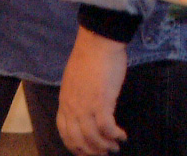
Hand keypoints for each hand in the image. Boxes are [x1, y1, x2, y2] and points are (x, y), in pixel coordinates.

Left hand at [56, 26, 128, 155]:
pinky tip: (122, 136)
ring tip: (115, 147)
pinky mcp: (102, 103)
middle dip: (90, 151)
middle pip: (77, 139)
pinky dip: (114, 135)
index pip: (65, 132)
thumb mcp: (75, 77)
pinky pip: (107, 128)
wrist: (98, 42)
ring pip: (92, 137)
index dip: (74, 145)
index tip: (85, 150)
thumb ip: (76, 92)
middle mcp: (72, 108)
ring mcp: (86, 107)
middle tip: (102, 154)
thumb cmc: (89, 54)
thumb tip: (84, 100)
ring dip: (104, 146)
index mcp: (64, 101)